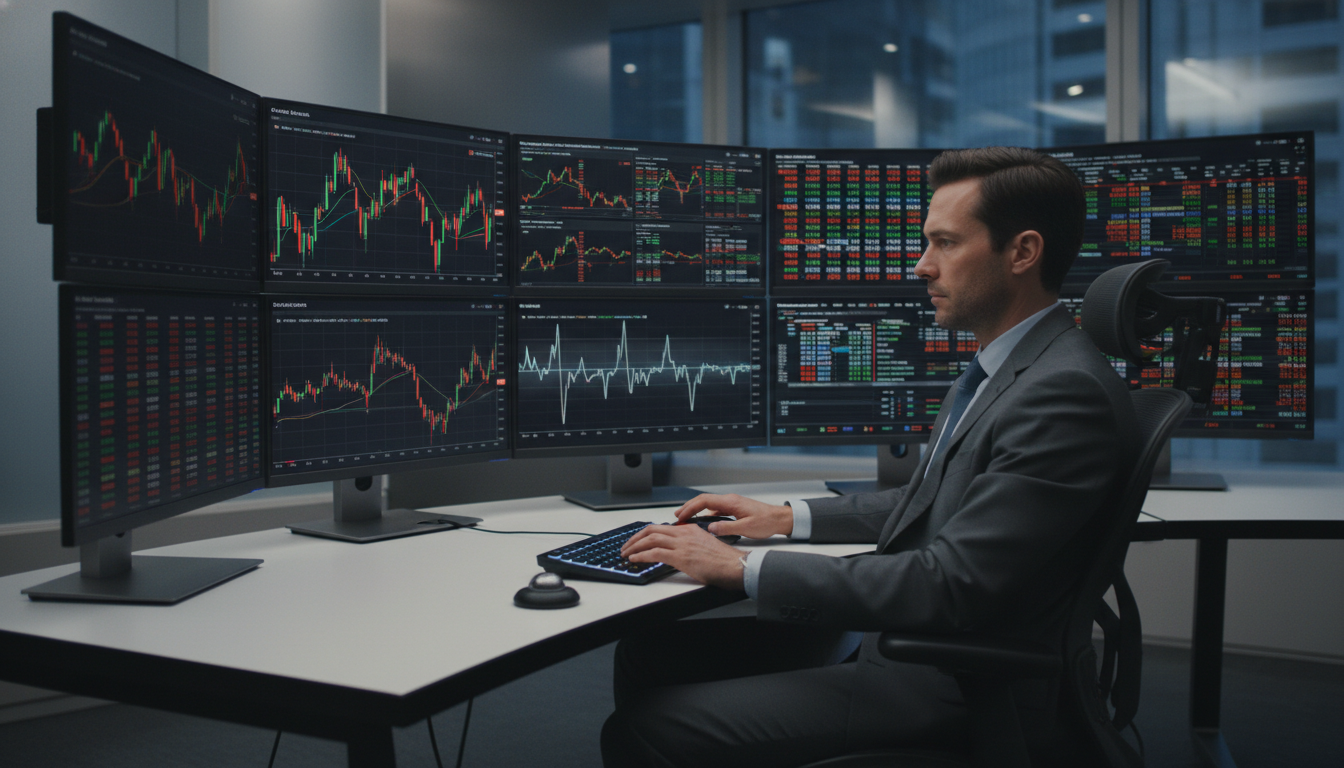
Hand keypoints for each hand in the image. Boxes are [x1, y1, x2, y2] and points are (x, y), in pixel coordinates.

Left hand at [620, 523, 744, 589]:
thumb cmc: (724, 560)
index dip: (646, 533)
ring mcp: (682, 544)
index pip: (661, 527)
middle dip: (635, 538)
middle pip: (652, 530)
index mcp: (689, 529)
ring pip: (650, 539)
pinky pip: (654, 552)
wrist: (735, 565)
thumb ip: (689, 544)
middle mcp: (684, 533)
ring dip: (634, 546)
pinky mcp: (681, 557)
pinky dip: (641, 555)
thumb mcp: (704, 546)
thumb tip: (675, 551)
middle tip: (627, 546)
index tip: (638, 540)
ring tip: (626, 553)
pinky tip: (635, 559)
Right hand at [672, 493, 793, 539]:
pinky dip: (706, 514)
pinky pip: (716, 509)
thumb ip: (727, 528)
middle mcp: (730, 500)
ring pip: (709, 504)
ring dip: (696, 510)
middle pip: (704, 500)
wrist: (779, 519)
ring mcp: (732, 504)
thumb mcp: (746, 528)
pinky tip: (703, 522)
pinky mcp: (734, 509)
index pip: (705, 501)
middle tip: (678, 516)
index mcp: (731, 502)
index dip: (690, 507)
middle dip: (689, 507)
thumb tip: (711, 529)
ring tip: (687, 519)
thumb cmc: (766, 521)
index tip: (681, 515)